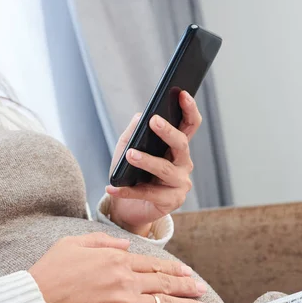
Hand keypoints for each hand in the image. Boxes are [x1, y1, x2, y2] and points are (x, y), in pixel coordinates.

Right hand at [28, 232, 209, 302]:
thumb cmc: (47, 275)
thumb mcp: (70, 244)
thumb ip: (100, 241)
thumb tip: (125, 246)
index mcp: (114, 260)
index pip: (151, 263)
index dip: (171, 267)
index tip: (184, 271)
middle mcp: (125, 281)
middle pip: (163, 282)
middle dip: (186, 285)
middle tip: (200, 289)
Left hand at [106, 91, 201, 235]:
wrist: (127, 208)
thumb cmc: (130, 174)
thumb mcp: (126, 150)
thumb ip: (133, 133)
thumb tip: (139, 116)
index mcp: (177, 148)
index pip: (189, 125)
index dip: (189, 109)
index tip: (182, 94)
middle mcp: (183, 164)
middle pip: (181, 144)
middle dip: (167, 131)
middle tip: (153, 120)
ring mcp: (180, 184)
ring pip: (165, 168)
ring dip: (147, 161)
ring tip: (130, 155)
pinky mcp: (170, 202)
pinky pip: (148, 194)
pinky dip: (127, 191)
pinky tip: (112, 187)